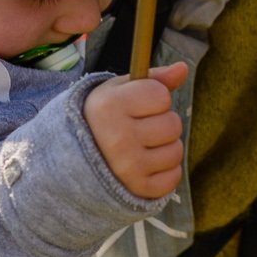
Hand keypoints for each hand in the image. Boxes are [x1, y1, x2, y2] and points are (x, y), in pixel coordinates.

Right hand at [85, 63, 187, 199]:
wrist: (74, 159)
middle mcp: (117, 137)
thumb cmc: (105, 117)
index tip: (139, 105)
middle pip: (173, 124)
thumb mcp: (120, 91)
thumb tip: (183, 68)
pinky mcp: (137, 189)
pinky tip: (145, 165)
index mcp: (109, 107)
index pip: (161, 96)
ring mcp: (127, 166)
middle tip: (140, 128)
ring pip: (176, 151)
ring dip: (165, 148)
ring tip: (142, 147)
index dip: (155, 98)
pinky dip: (165, 172)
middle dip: (162, 123)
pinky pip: (173, 177)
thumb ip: (154, 79)